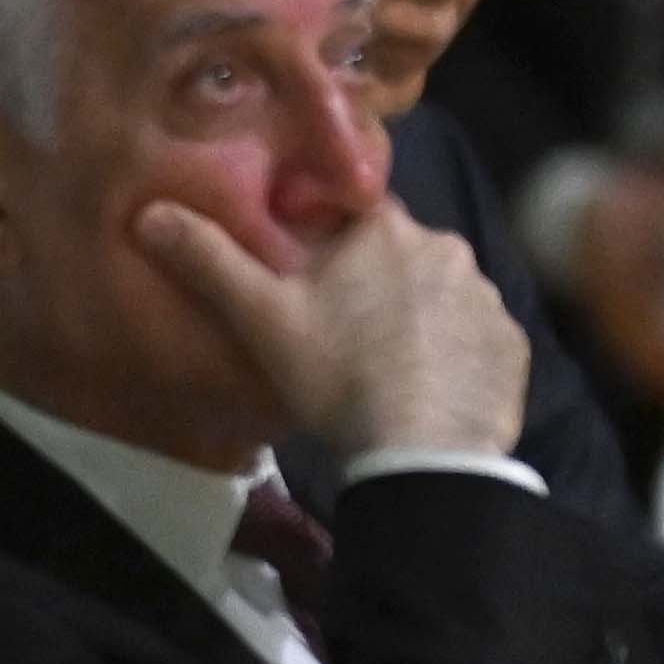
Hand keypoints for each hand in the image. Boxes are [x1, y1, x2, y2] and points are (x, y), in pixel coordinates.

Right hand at [138, 196, 528, 456]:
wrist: (423, 451)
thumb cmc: (338, 376)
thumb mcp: (263, 319)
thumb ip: (210, 262)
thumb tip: (150, 213)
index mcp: (389, 229)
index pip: (357, 212)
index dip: (332, 240)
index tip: (314, 277)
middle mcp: (450, 249)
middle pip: (404, 254)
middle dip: (379, 281)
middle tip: (346, 331)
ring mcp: (490, 299)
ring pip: (444, 295)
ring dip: (422, 318)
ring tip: (389, 367)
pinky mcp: (514, 347)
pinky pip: (479, 339)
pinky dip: (457, 356)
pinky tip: (430, 389)